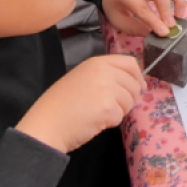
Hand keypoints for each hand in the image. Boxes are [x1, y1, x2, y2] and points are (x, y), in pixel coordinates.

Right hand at [16, 54, 145, 153]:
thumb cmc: (61, 104)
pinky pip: (120, 116)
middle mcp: (104, 72)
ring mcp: (107, 89)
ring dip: (119, 111)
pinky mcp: (108, 108)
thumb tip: (130, 82)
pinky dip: (111, 122)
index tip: (139, 87)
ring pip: (129, 101)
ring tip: (99, 114)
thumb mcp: (82, 78)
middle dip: (130, 98)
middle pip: (134, 83)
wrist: (47, 123)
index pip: (130, 63)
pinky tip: (96, 121)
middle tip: (115, 107)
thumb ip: (104, 75)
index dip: (138, 76)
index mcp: (97, 62)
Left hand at [102, 0, 186, 36]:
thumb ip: (134, 27)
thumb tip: (152, 34)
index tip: (164, 33)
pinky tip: (180, 11)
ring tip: (180, 17)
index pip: (142, 7)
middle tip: (171, 26)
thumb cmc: (116, 4)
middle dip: (166, 9)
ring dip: (179, 1)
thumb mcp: (117, 19)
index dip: (154, 20)